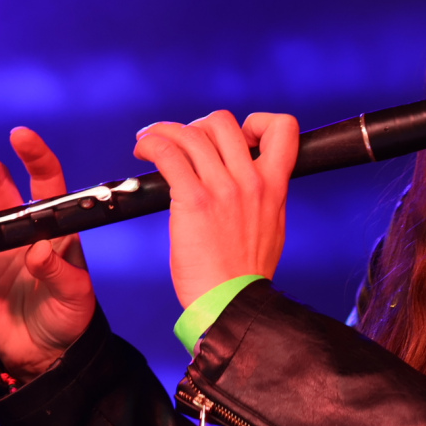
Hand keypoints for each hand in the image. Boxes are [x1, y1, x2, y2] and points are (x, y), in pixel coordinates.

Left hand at [132, 111, 298, 308]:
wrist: (233, 303)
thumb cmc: (246, 274)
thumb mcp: (272, 226)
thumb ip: (263, 197)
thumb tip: (250, 179)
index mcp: (274, 185)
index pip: (282, 128)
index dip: (255, 122)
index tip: (237, 137)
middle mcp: (250, 180)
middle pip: (223, 122)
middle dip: (197, 127)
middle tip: (182, 146)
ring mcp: (223, 189)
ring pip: (192, 133)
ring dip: (164, 131)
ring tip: (150, 142)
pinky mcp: (194, 200)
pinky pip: (169, 154)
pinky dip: (152, 144)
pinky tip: (143, 151)